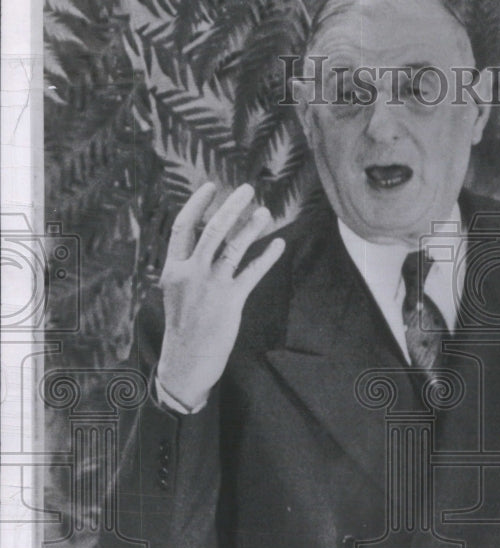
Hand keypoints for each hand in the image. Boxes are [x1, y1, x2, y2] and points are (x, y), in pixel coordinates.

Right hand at [156, 182, 284, 408]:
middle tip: (247, 189)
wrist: (186, 360)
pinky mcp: (230, 301)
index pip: (183, 227)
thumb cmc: (183, 327)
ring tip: (265, 212)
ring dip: (252, 227)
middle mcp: (191, 273)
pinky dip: (267, 257)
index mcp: (173, 269)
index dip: (197, 204)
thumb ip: (187, 267)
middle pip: (212, 229)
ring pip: (234, 247)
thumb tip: (204, 242)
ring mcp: (211, 286)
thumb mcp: (176, 292)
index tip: (210, 187)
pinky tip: (279, 245)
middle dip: (231, 206)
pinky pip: (252, 272)